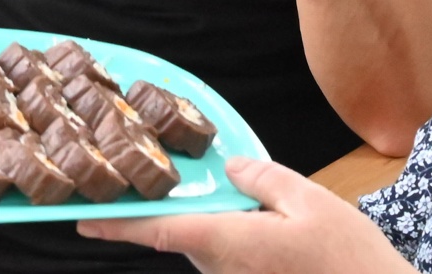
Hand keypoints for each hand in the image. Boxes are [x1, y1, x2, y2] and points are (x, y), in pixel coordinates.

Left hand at [77, 156, 417, 273]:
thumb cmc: (348, 259)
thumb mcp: (312, 202)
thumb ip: (264, 180)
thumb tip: (230, 167)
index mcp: (231, 242)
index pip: (160, 230)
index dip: (118, 224)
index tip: (83, 220)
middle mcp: (224, 269)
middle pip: (184, 235)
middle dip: (175, 208)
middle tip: (170, 174)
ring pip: (209, 245)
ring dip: (211, 220)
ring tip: (228, 188)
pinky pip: (231, 258)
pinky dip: (233, 235)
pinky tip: (263, 219)